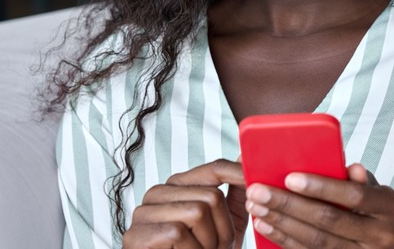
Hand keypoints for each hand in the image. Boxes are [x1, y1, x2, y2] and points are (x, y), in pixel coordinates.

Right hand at [123, 159, 247, 248]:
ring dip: (209, 243)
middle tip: (217, 248)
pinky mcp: (137, 234)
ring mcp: (143, 212)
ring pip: (197, 212)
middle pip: (211, 195)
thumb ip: (234, 192)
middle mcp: (158, 193)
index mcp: (178, 186)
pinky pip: (178, 233)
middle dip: (223, 229)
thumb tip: (245, 154)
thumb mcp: (222, 224)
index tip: (257, 184)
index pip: (214, 169)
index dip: (239, 175)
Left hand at [245, 163, 393, 248]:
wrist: (381, 244)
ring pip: (315, 241)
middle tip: (259, 191)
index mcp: (388, 206)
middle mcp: (379, 235)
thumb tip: (350, 166)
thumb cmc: (369, 205)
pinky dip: (284, 239)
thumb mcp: (370, 186)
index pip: (353, 195)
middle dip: (289, 204)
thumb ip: (355, 177)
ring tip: (257, 206)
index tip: (290, 177)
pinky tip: (265, 225)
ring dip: (281, 222)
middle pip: (328, 219)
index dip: (321, 187)